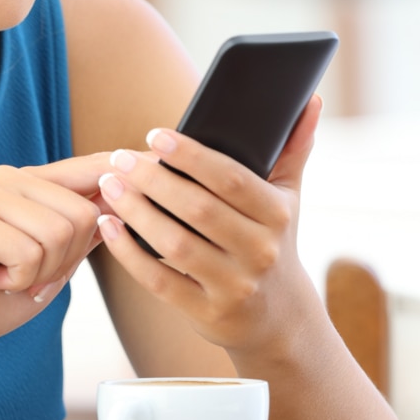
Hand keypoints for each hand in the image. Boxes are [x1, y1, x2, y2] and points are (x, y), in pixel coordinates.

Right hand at [0, 153, 109, 364]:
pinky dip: (20, 279)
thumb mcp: (52, 263)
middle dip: (66, 260)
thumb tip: (129, 199)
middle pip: (83, 212)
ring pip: (61, 231)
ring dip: (42, 271)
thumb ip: (83, 231)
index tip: (161, 161)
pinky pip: (31, 251)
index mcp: (25, 182)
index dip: (124, 169)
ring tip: (7, 276)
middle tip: (26, 274)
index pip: (87, 168)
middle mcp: (6, 178)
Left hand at [94, 96, 323, 358]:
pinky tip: (108, 227)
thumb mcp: (288, 198)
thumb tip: (311, 100)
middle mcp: (259, 252)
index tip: (156, 135)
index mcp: (276, 215)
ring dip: (136, 212)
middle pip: (198, 209)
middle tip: (119, 158)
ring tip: (110, 185)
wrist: (281, 319)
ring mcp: (233, 286)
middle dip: (154, 180)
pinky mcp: (207, 313)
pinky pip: (159, 281)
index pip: (232, 179)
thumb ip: (294, 148)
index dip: (192, 156)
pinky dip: (129, 253)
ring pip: (175, 244)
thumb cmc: (273, 242)